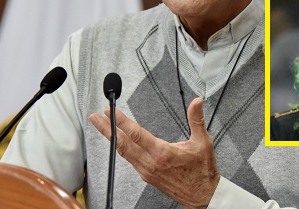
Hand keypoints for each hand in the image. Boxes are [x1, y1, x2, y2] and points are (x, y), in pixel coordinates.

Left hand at [89, 97, 219, 208]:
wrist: (202, 196)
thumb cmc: (202, 171)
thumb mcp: (202, 142)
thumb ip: (197, 120)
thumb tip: (196, 102)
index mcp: (162, 153)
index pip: (136, 134)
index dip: (121, 121)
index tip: (111, 111)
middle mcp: (151, 162)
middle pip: (122, 143)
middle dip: (107, 128)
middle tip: (95, 116)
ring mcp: (146, 170)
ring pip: (124, 152)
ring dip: (111, 138)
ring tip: (102, 125)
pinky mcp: (147, 175)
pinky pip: (130, 159)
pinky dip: (121, 148)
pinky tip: (118, 141)